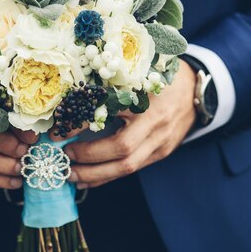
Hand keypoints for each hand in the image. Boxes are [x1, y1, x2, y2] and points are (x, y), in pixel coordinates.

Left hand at [65, 60, 196, 188]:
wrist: (195, 89)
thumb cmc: (157, 74)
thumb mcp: (132, 72)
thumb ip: (106, 86)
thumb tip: (66, 104)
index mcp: (144, 94)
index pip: (106, 113)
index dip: (78, 125)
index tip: (55, 131)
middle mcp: (155, 119)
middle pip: (121, 148)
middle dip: (88, 158)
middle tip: (64, 158)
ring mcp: (161, 139)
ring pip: (127, 165)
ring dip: (96, 174)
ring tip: (71, 175)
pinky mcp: (163, 151)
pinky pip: (133, 169)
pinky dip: (108, 176)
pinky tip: (89, 178)